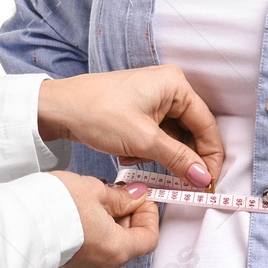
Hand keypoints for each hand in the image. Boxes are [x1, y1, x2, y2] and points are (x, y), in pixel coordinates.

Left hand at [38, 66, 223, 189]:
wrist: (58, 109)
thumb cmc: (97, 113)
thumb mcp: (143, 140)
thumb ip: (178, 159)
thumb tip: (203, 177)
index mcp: (175, 85)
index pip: (206, 124)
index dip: (210, 156)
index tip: (208, 182)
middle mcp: (168, 87)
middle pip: (191, 131)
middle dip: (181, 157)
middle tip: (182, 182)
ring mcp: (153, 98)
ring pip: (172, 137)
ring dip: (159, 154)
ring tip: (135, 156)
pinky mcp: (139, 110)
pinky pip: (156, 136)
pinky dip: (146, 149)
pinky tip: (126, 152)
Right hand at [47, 172, 158, 267]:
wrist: (19, 220)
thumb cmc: (57, 206)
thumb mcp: (96, 190)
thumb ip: (121, 197)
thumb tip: (135, 196)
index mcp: (116, 250)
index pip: (149, 239)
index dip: (149, 216)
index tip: (141, 198)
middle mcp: (101, 266)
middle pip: (128, 243)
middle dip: (127, 217)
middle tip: (118, 193)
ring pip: (106, 246)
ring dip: (107, 224)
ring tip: (94, 200)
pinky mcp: (65, 266)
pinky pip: (87, 250)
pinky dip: (90, 234)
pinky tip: (80, 214)